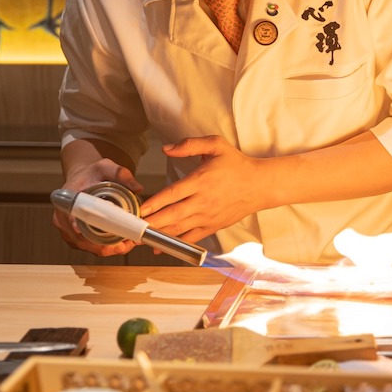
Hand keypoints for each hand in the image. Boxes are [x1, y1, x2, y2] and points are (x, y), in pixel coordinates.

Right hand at [52, 157, 144, 256]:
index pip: (71, 219)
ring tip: (126, 244)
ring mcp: (67, 230)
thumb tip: (137, 187)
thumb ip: (120, 174)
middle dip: (105, 245)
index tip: (101, 237)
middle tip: (127, 242)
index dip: (85, 230)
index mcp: (67, 200)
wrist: (83, 178)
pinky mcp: (74, 237)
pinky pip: (88, 247)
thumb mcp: (105, 167)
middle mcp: (62, 218)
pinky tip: (118, 244)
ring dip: (106, 248)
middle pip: (82, 240)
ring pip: (87, 247)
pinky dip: (103, 248)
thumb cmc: (92, 173)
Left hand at [139, 136, 267, 243]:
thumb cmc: (236, 164)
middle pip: (173, 215)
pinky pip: (190, 238)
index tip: (139, 209)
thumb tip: (166, 148)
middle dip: (151, 223)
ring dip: (158, 234)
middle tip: (132, 228)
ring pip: (179, 228)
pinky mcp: (212, 226)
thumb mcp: (216, 145)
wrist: (260, 185)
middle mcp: (203, 201)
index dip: (155, 202)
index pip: (174, 193)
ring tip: (139, 238)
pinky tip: (159, 247)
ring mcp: (208, 216)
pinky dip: (174, 244)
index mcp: (201, 180)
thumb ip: (190, 144)